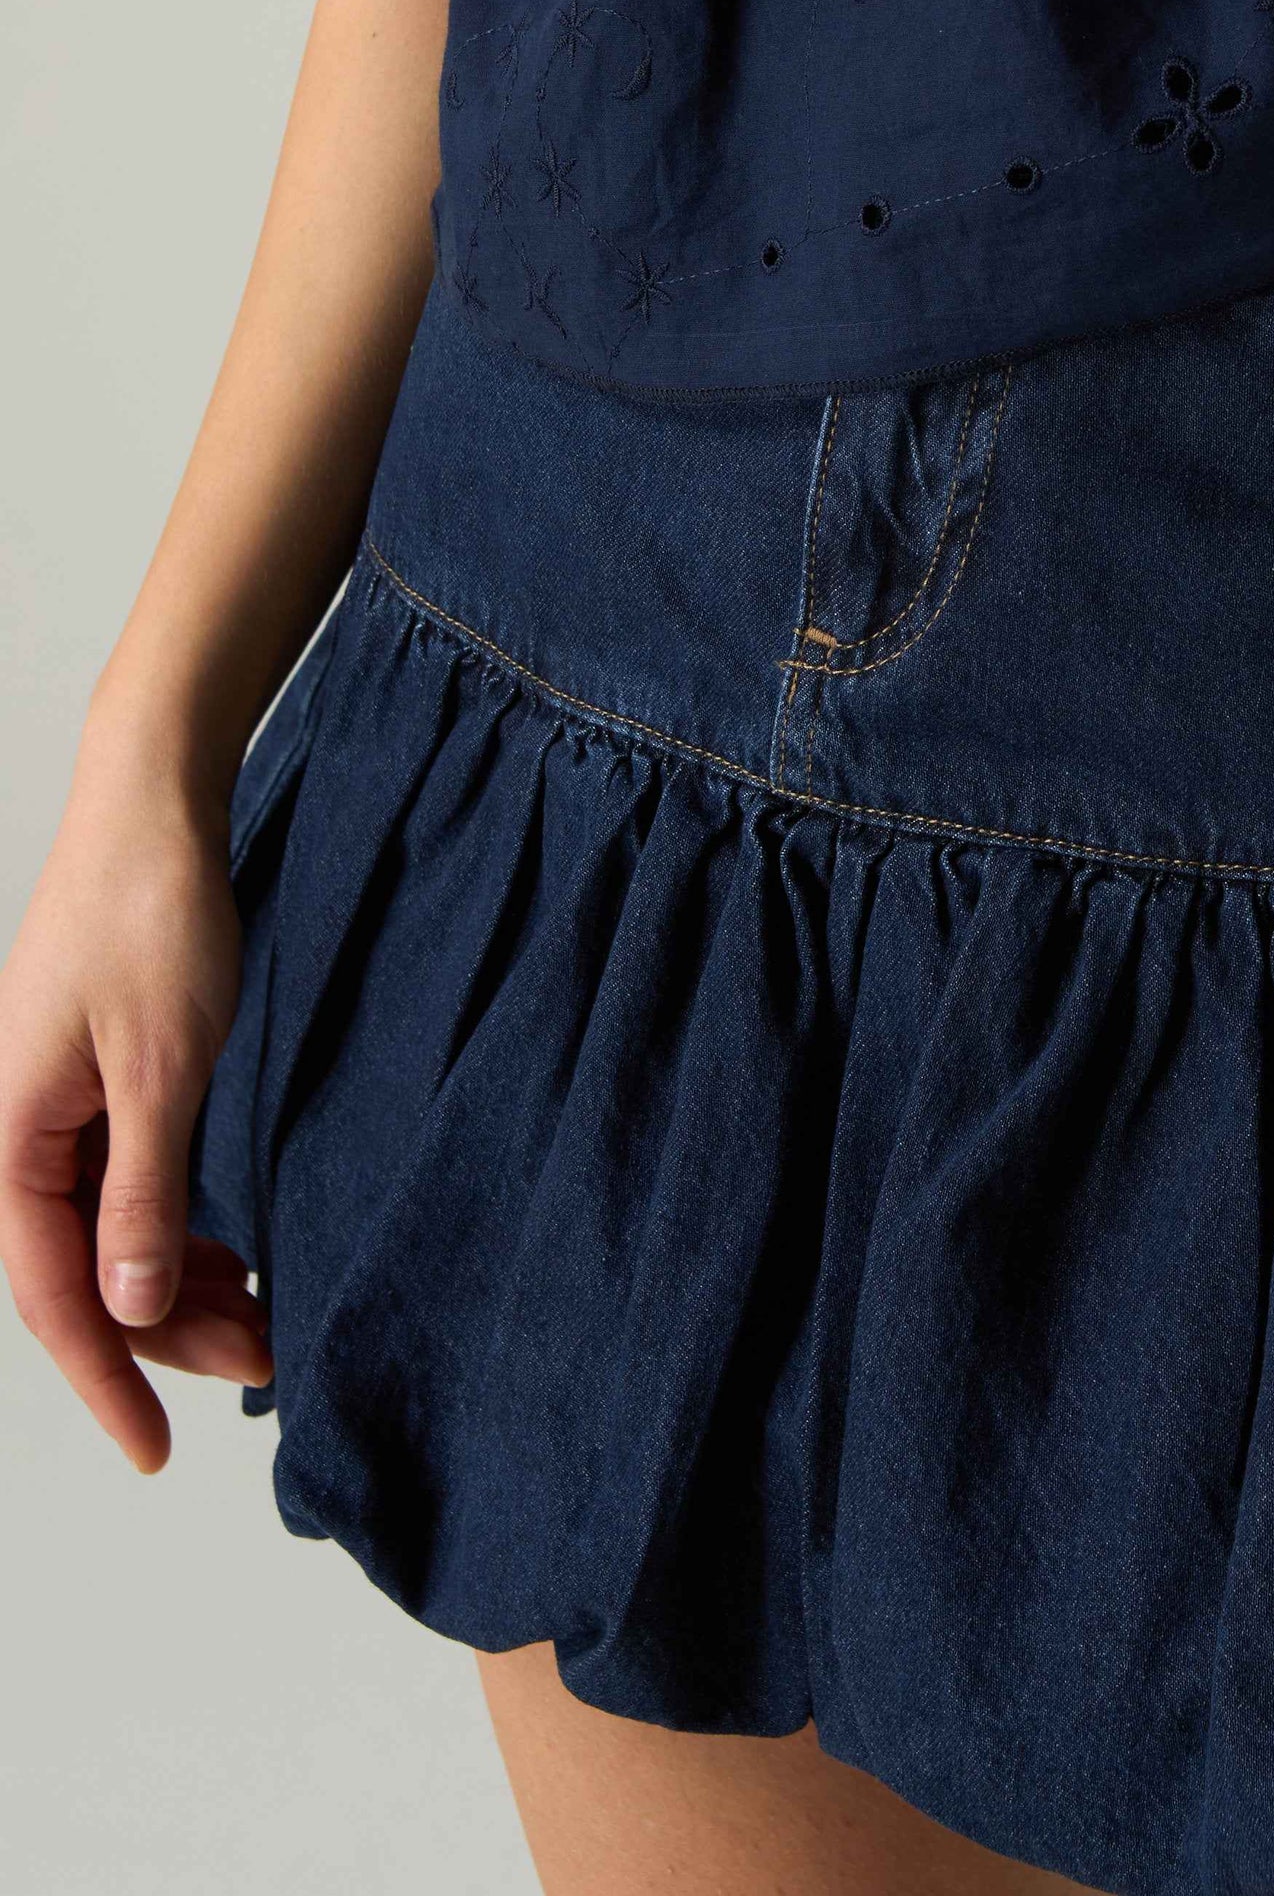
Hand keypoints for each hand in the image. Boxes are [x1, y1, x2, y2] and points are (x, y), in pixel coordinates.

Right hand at [0, 768, 271, 1470]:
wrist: (152, 804)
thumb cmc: (151, 918)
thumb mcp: (163, 1068)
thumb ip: (142, 1195)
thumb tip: (128, 1305)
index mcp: (9, 1138)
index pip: (51, 1296)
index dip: (107, 1379)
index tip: (152, 1451)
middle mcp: (17, 1131)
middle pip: (82, 1274)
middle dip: (167, 1331)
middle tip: (264, 1363)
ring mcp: (55, 1106)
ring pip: (106, 1233)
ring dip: (179, 1283)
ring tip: (265, 1318)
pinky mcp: (94, 1078)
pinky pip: (122, 1183)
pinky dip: (176, 1227)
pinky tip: (236, 1252)